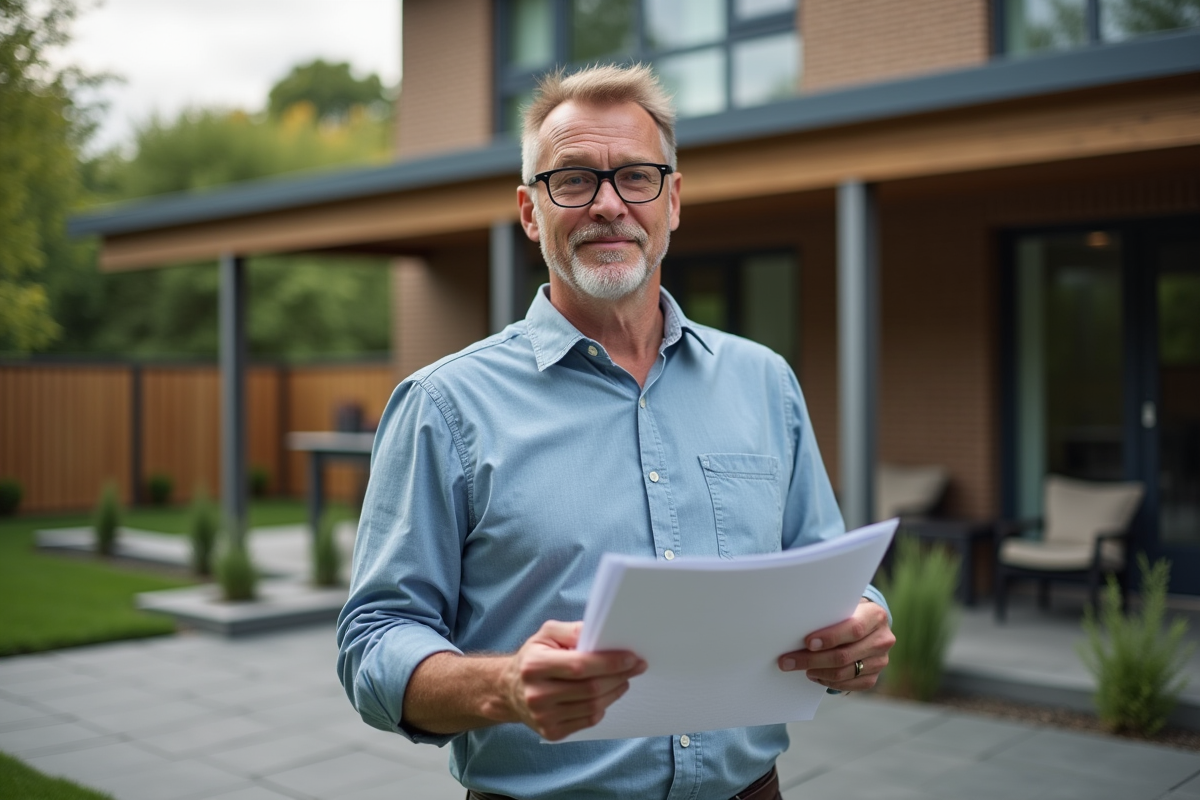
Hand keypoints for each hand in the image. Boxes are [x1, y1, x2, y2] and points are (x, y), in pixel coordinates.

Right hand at [499, 620, 646, 740]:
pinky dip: (603, 707)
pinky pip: (588, 721)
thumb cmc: (532, 658)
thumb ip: (572, 630)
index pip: (580, 666)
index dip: (610, 662)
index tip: (632, 657)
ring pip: (593, 707)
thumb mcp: (546, 635)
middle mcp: (537, 694)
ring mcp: (544, 717)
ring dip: (615, 692)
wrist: (509, 690)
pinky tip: (606, 694)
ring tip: (623, 679)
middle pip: (591, 688)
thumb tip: (600, 632)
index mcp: (534, 666)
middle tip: (636, 667)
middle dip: (619, 676)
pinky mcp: (552, 732)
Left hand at [776, 599, 893, 690]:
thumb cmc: (848, 614)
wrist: (868, 626)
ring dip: (818, 672)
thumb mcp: (844, 608)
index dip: (830, 637)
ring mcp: (880, 661)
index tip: (808, 643)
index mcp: (876, 616)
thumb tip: (796, 630)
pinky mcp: (874, 677)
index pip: (854, 629)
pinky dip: (828, 682)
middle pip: (844, 655)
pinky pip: (848, 684)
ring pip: (844, 672)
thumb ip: (829, 616)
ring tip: (801, 667)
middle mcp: (882, 640)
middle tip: (789, 661)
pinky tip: (815, 675)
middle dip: (812, 659)